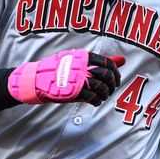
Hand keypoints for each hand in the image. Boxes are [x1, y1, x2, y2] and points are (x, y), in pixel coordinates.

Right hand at [8, 49, 124, 105]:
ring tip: (102, 96)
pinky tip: (96, 102)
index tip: (115, 79)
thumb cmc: (58, 69)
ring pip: (101, 87)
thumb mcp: (77, 61)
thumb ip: (100, 61)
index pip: (108, 63)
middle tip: (111, 89)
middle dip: (112, 84)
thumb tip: (122, 60)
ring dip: (105, 94)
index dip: (115, 73)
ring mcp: (78, 78)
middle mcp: (82, 66)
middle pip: (107, 76)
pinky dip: (97, 101)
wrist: (37, 79)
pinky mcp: (74, 90)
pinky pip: (93, 97)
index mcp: (84, 56)